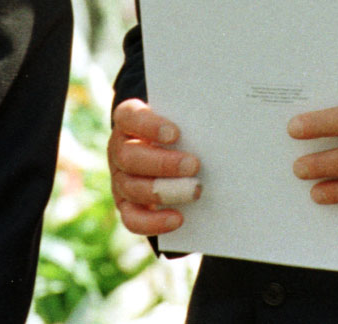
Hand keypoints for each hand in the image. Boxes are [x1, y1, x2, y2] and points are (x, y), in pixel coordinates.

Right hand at [108, 98, 200, 235]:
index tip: (176, 133)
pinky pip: (132, 218)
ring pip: (132, 188)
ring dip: (166, 191)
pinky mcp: (126, 205)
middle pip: (129, 157)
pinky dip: (154, 221)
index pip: (129, 117)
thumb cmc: (180, 135)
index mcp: (128, 121)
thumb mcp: (181, 124)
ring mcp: (120, 179)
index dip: (149, 126)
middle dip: (163, 164)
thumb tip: (218, 133)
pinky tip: (178, 218)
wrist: (170, 159)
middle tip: (194, 165)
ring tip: (195, 191)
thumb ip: (190, 126)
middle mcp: (119, 149)